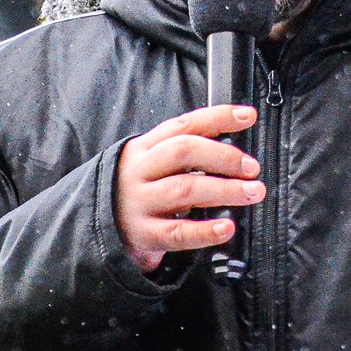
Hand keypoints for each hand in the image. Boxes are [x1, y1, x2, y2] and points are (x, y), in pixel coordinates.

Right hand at [113, 104, 263, 273]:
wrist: (99, 222)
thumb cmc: (139, 187)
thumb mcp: (152, 160)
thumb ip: (185, 147)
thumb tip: (233, 139)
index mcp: (145, 147)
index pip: (184, 125)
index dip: (218, 117)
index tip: (247, 116)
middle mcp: (141, 171)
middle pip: (183, 152)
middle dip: (223, 156)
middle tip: (252, 167)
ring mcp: (141, 202)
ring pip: (184, 190)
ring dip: (224, 190)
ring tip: (251, 192)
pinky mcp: (144, 233)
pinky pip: (177, 233)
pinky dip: (205, 231)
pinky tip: (226, 228)